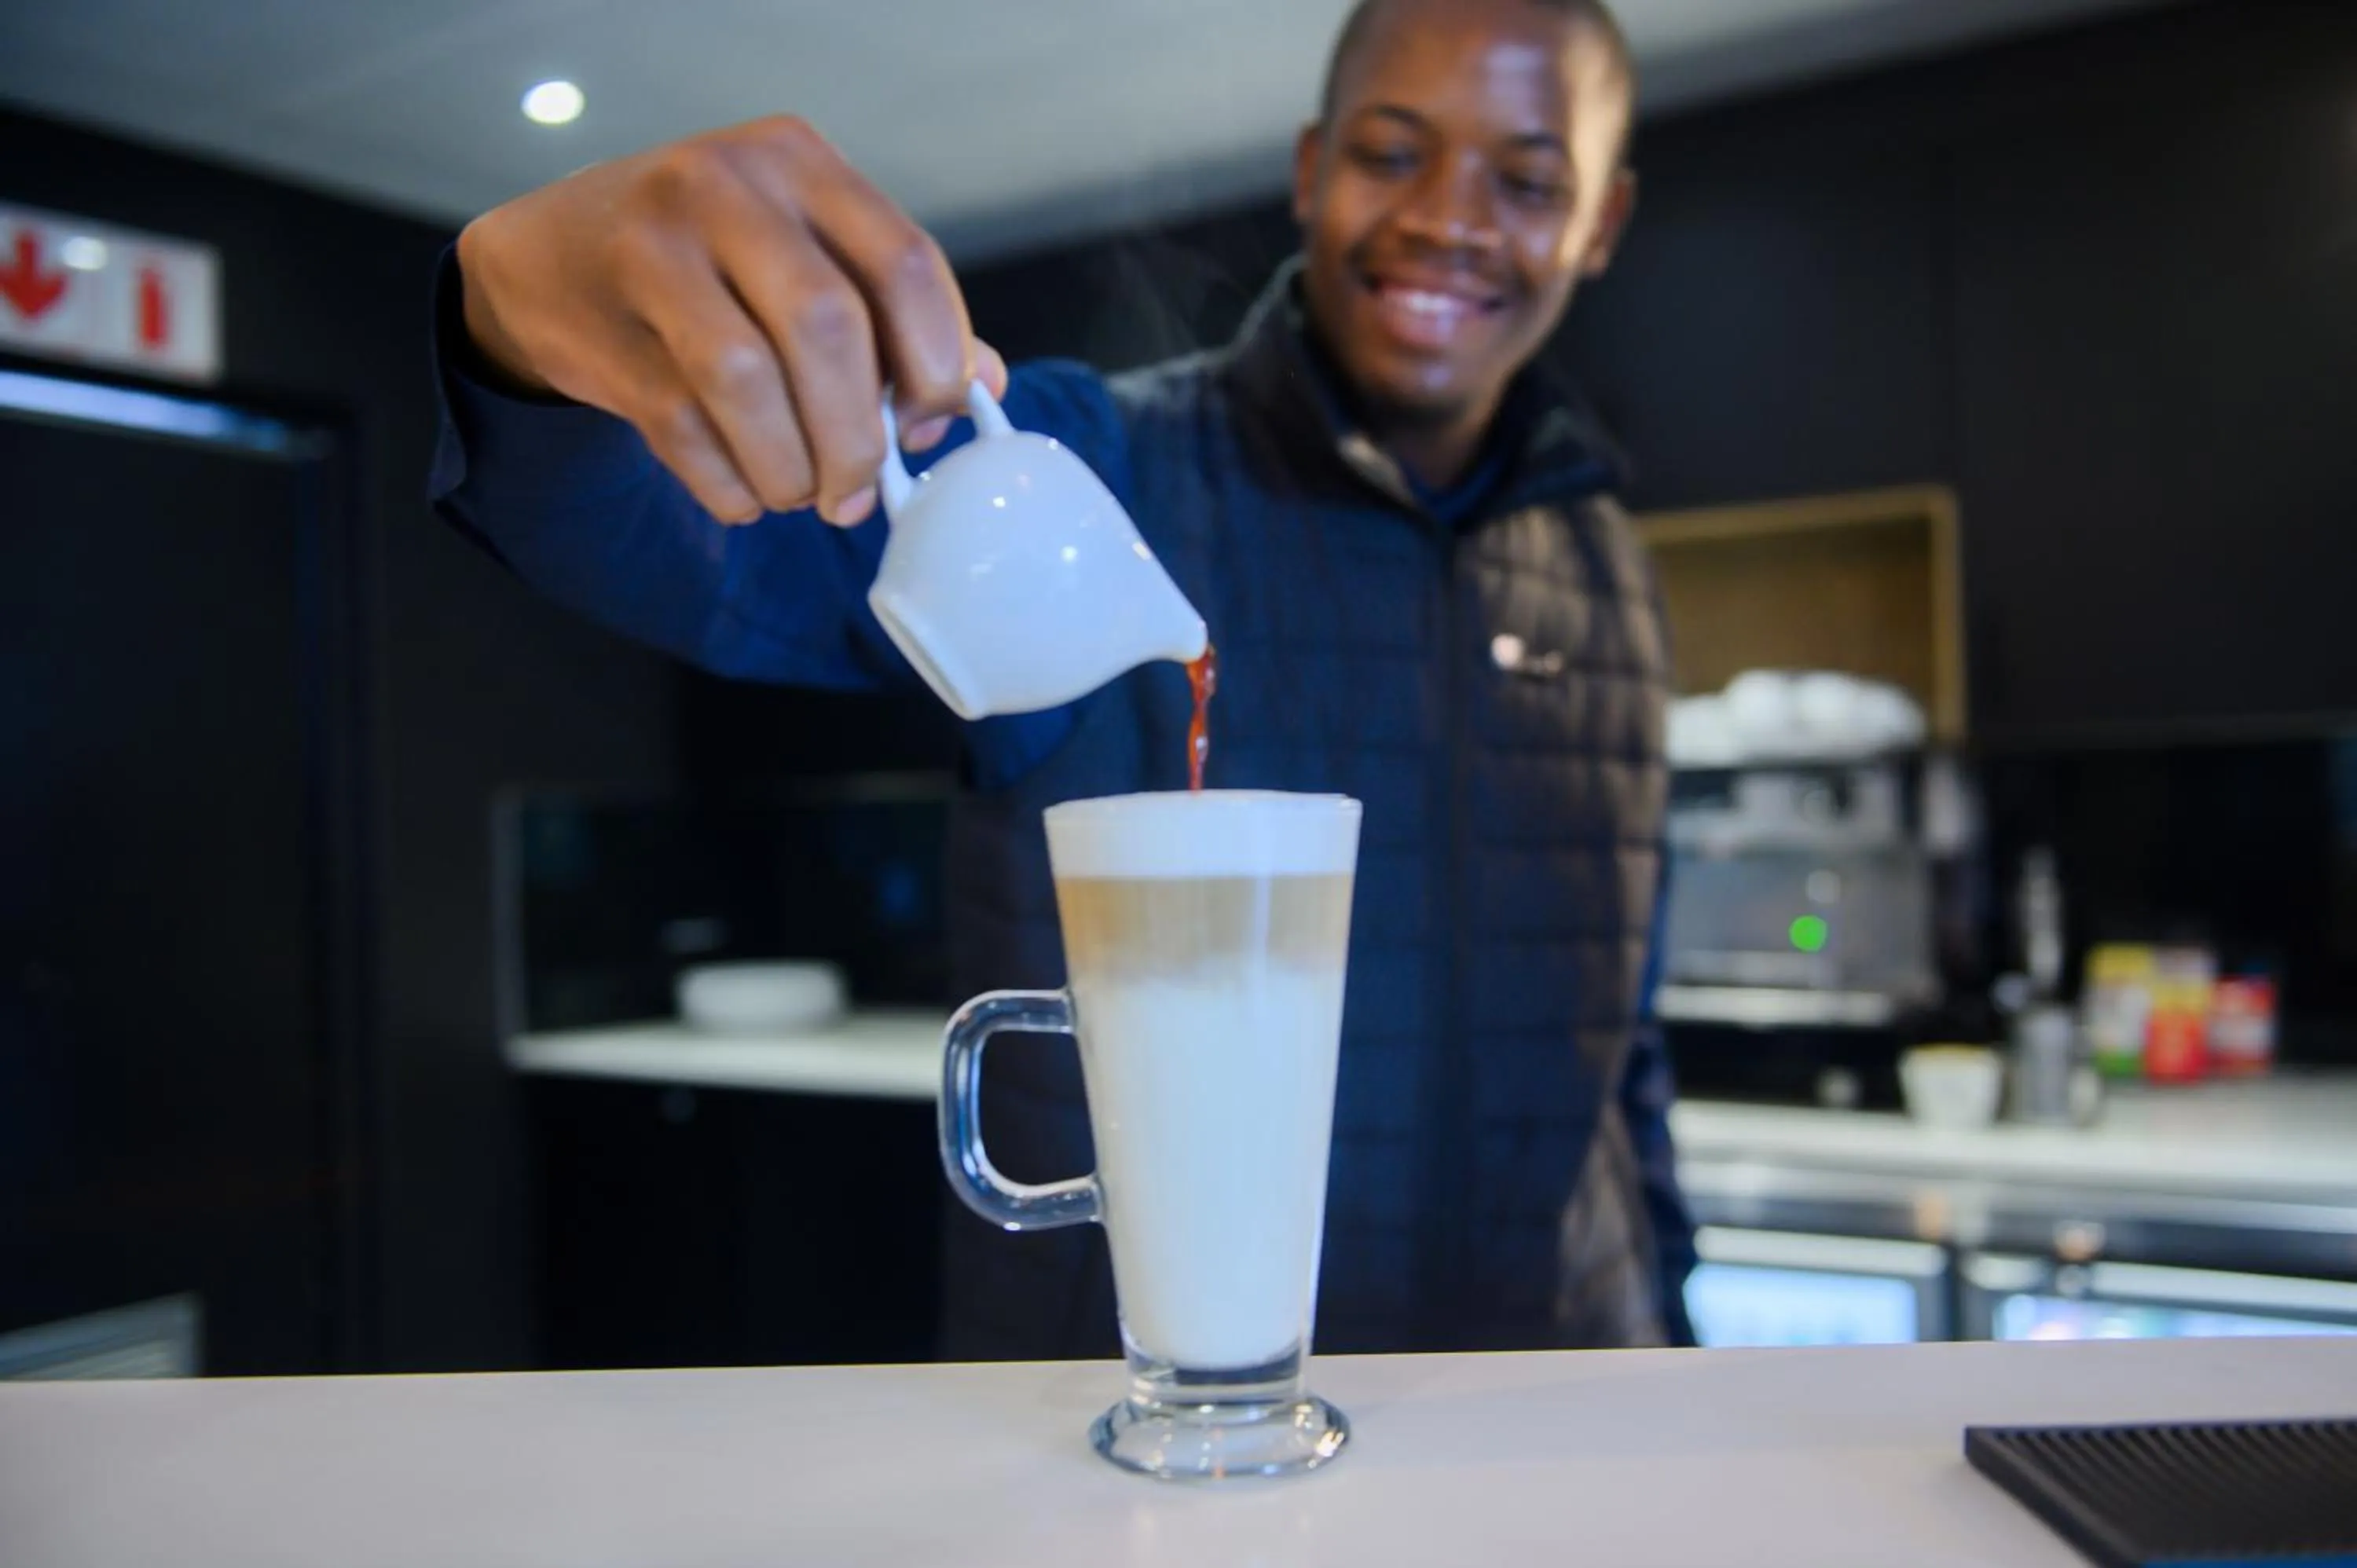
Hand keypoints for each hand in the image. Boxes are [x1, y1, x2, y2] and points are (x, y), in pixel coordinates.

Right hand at [455, 116, 1006, 525]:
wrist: (547, 253)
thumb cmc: (708, 262)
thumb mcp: (803, 251)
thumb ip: (893, 311)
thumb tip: (988, 386)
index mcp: (800, 163)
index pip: (904, 263)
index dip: (937, 362)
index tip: (926, 424)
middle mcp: (724, 189)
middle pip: (827, 327)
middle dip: (856, 435)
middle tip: (857, 493)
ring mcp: (652, 251)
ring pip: (748, 381)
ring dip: (791, 467)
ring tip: (800, 494)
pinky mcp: (600, 327)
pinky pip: (684, 428)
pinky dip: (730, 484)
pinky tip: (744, 491)